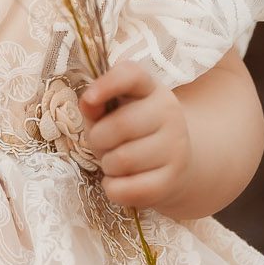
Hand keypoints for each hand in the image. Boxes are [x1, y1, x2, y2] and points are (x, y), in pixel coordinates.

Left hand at [79, 63, 193, 212]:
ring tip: (114, 162)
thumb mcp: (113, 111)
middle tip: (101, 144)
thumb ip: (96, 105)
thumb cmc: (132, 132)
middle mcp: (169, 112)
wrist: (174, 163)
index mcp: (150, 88)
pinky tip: (120, 181)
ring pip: (122, 160)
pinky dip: (113, 188)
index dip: (108, 84)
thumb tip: (88, 104)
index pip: (132, 75)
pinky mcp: (172, 180)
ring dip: (107, 164)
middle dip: (98, 139)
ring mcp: (175, 147)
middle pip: (120, 125)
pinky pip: (128, 189)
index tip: (89, 98)